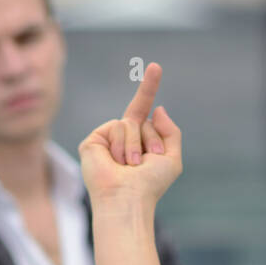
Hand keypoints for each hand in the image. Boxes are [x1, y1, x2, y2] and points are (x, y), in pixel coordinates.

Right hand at [78, 61, 180, 207]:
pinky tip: (117, 163)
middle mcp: (122, 137)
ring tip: (130, 166)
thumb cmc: (150, 185)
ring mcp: (107, 138)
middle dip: (150, 139)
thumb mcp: (171, 159)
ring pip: (129, 122)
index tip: (155, 66)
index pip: (144, 109)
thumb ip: (171, 131)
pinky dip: (123, 145)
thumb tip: (158, 108)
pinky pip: (117, 126)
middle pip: (140, 116)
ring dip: (136, 146)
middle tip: (144, 164)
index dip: (148, 88)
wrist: (129, 198)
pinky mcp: (94, 141)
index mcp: (139, 140)